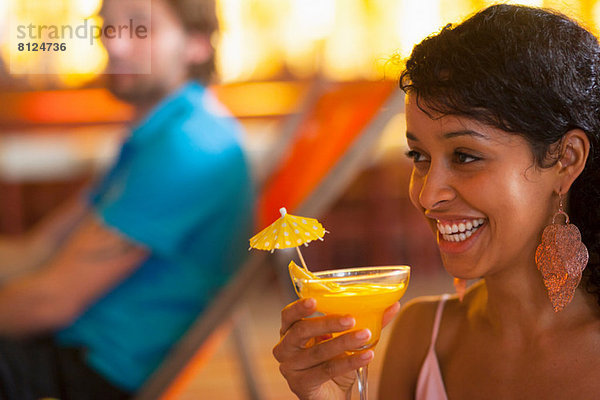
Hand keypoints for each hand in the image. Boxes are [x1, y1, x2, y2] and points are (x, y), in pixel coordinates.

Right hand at [273, 298, 400, 399]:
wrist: (331, 396)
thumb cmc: (333, 363)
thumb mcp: (345, 339)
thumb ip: (364, 321)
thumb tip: (392, 305)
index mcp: (290, 332)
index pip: (288, 315)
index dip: (299, 307)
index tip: (315, 300)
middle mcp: (285, 348)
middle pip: (301, 330)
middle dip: (328, 322)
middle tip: (350, 318)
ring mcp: (290, 368)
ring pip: (318, 351)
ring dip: (344, 342)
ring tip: (365, 335)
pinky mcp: (301, 384)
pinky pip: (327, 370)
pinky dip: (349, 362)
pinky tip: (366, 356)